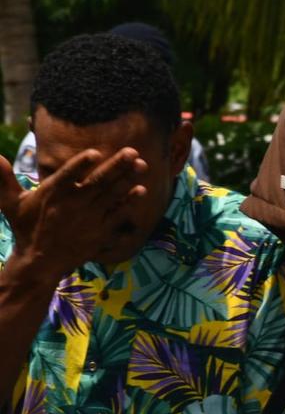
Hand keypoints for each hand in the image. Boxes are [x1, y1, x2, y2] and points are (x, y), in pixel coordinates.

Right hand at [0, 148, 146, 279]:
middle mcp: (72, 206)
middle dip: (116, 166)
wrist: (40, 262)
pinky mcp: (99, 232)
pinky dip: (129, 203)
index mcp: (52, 195)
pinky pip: (117, 215)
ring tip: (142, 164)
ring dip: (127, 179)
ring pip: (111, 196)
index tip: (94, 153)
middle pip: (97, 183)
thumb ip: (4, 180)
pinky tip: (141, 190)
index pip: (67, 177)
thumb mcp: (11, 203)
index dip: (80, 165)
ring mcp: (88, 219)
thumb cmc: (27, 227)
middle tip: (133, 151)